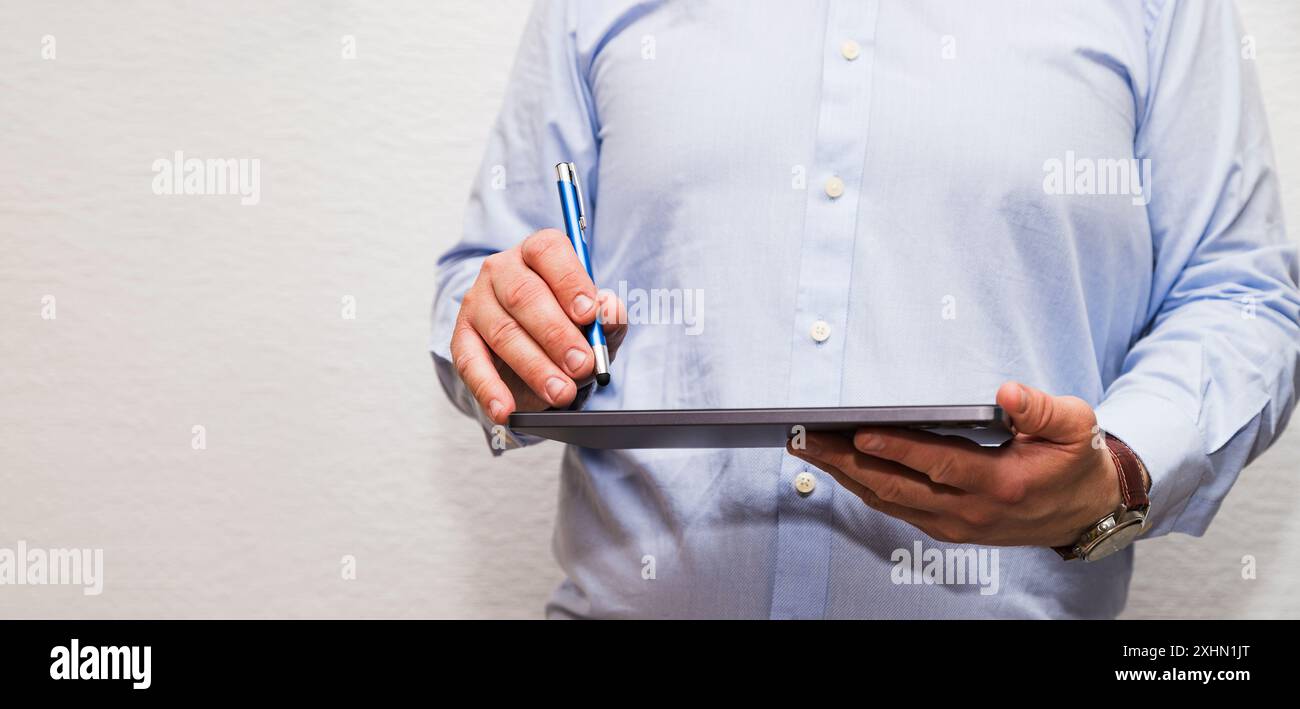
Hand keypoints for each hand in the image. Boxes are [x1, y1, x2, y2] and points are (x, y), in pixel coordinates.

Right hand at [450, 229, 626, 424]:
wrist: (530, 350)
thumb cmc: (567, 325)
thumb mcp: (595, 322)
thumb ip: (607, 317)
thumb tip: (610, 310)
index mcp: (538, 253)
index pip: (548, 252)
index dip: (570, 282)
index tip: (588, 314)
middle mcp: (502, 270)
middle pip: (525, 295)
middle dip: (557, 334)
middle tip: (582, 365)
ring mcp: (477, 302)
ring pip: (504, 332)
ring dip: (535, 367)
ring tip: (561, 393)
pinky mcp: (462, 337)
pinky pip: (471, 363)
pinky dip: (489, 389)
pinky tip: (505, 409)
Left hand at [790, 382, 1128, 547]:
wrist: (1086, 513)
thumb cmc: (1075, 461)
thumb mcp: (1075, 427)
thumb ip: (1042, 409)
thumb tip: (1007, 393)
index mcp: (1001, 483)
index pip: (938, 465)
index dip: (897, 449)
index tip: (859, 432)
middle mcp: (972, 511)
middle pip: (896, 487)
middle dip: (846, 461)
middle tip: (805, 438)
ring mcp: (956, 524)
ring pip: (888, 501)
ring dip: (844, 475)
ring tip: (807, 447)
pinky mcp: (947, 528)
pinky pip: (896, 508)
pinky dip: (863, 487)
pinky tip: (838, 466)